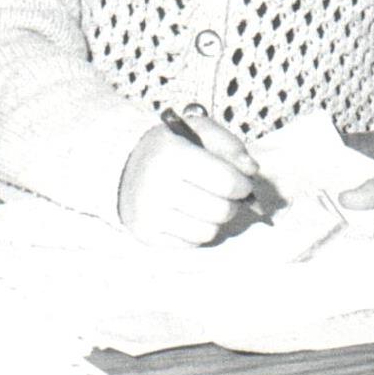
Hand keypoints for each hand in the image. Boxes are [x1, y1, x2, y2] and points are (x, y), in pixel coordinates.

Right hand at [118, 111, 260, 245]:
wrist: (123, 165)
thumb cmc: (170, 148)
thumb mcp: (196, 131)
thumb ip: (229, 143)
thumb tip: (250, 170)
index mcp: (170, 153)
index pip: (228, 182)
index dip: (243, 184)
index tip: (241, 182)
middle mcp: (156, 184)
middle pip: (221, 210)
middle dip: (231, 203)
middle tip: (224, 194)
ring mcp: (149, 212)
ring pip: (209, 231)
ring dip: (215, 219)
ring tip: (205, 203)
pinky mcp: (146, 233)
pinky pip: (191, 243)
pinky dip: (196, 231)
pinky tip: (187, 214)